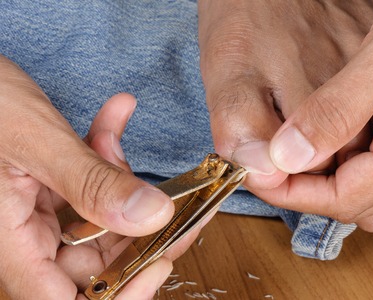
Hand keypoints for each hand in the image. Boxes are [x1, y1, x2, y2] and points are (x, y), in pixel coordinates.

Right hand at [0, 56, 195, 298]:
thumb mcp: (36, 140)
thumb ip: (91, 182)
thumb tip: (153, 216)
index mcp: (12, 243)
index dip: (119, 295)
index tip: (159, 262)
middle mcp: (28, 237)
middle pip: (100, 260)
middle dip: (141, 224)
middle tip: (175, 193)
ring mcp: (40, 213)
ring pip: (104, 218)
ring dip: (121, 177)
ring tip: (111, 135)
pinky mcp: (51, 188)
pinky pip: (92, 185)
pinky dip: (107, 153)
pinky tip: (115, 115)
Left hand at [260, 0, 372, 230]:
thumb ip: (338, 108)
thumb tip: (288, 156)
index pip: (344, 199)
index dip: (292, 193)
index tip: (257, 175)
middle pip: (353, 202)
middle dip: (303, 189)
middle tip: (269, 163)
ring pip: (366, 193)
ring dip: (324, 179)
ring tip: (295, 150)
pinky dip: (347, 164)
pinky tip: (331, 137)